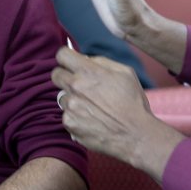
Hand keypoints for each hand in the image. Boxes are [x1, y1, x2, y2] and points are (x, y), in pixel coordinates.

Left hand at [52, 47, 180, 179]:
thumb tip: (86, 59)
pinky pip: (67, 115)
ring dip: (72, 99)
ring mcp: (70, 106)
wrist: (134, 134)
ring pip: (62, 97)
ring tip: (92, 107)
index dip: (66, 58)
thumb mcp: (125, 73)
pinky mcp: (69, 123)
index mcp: (89, 71)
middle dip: (65, 76)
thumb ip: (102, 62)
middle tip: (79, 85)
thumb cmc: (133, 103)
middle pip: (55, 75)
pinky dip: (76, 117)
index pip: (62, 55)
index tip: (70, 63)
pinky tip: (91, 120)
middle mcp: (75, 87)